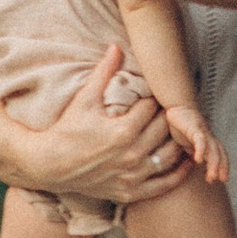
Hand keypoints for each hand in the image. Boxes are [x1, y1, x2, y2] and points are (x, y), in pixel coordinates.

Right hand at [30, 46, 188, 204]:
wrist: (49, 164)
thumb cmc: (67, 129)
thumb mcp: (85, 98)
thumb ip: (104, 72)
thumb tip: (116, 45)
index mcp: (123, 130)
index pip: (152, 108)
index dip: (153, 100)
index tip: (153, 96)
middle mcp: (132, 155)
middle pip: (164, 130)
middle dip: (166, 118)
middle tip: (168, 111)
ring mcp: (132, 176)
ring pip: (170, 156)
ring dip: (178, 142)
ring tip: (178, 132)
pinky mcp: (130, 192)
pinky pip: (164, 185)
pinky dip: (180, 174)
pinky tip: (187, 162)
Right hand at [162, 102, 228, 189]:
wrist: (177, 106)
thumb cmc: (182, 125)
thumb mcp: (189, 142)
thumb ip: (194, 152)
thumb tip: (193, 165)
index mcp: (209, 141)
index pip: (221, 154)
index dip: (224, 166)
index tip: (223, 179)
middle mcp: (209, 137)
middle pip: (220, 153)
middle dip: (221, 167)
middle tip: (220, 180)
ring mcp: (203, 132)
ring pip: (212, 150)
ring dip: (213, 164)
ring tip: (211, 177)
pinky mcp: (195, 128)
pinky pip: (200, 140)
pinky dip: (201, 150)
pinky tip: (197, 160)